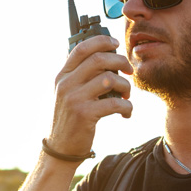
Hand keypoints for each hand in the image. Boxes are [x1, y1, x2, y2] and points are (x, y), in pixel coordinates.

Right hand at [47, 34, 132, 159]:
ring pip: (110, 79)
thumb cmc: (71, 118)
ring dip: (125, 86)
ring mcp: (74, 99)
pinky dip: (127, 107)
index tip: (116, 44)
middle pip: (99, 60)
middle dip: (120, 61)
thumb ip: (81, 76)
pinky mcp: (85, 114)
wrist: (61, 148)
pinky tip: (126, 113)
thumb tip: (107, 58)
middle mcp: (66, 84)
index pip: (82, 48)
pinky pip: (115, 103)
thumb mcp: (68, 93)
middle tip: (129, 70)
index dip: (102, 42)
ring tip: (127, 95)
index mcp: (63, 76)